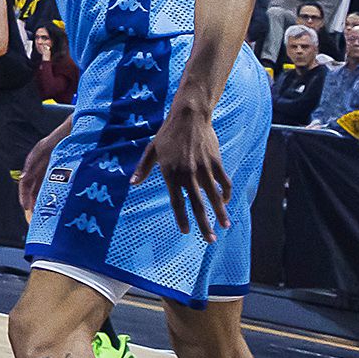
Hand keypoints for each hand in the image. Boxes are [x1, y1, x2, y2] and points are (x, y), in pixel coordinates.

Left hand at [134, 98, 229, 241]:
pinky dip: (226, 193)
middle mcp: (188, 173)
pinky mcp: (216, 162)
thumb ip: (143, 168)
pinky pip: (224, 181)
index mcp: (170, 173)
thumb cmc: (168, 134)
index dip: (181, 217)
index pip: (177, 201)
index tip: (185, 231)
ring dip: (220, 212)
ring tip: (224, 226)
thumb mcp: (151, 150)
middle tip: (209, 240)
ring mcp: (203, 168)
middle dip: (203, 224)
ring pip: (214, 196)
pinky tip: (226, 203)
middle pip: (197, 203)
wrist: (189, 117)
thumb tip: (132, 183)